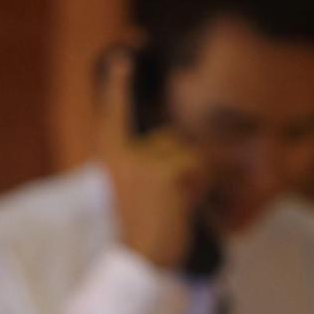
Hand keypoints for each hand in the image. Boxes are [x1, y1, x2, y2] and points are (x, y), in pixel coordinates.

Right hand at [97, 49, 209, 270]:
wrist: (141, 258)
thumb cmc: (143, 227)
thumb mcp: (137, 187)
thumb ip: (148, 161)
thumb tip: (179, 142)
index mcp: (111, 156)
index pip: (114, 115)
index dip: (120, 87)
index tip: (125, 56)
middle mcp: (123, 154)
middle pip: (172, 139)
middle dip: (185, 164)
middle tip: (173, 198)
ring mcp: (143, 163)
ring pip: (189, 154)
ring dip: (196, 178)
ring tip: (178, 204)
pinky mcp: (165, 174)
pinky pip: (199, 168)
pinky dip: (202, 185)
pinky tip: (186, 204)